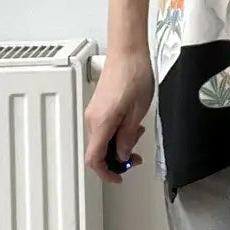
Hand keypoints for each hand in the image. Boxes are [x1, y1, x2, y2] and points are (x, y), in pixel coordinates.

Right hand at [84, 51, 154, 184]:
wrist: (127, 51)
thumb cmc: (133, 75)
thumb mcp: (137, 112)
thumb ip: (128, 137)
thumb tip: (122, 155)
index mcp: (101, 122)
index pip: (94, 159)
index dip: (106, 173)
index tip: (118, 178)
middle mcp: (92, 119)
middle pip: (98, 151)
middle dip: (117, 158)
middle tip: (135, 157)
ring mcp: (94, 111)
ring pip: (102, 139)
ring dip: (118, 144)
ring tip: (137, 136)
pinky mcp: (98, 105)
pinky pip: (103, 127)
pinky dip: (116, 132)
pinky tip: (130, 125)